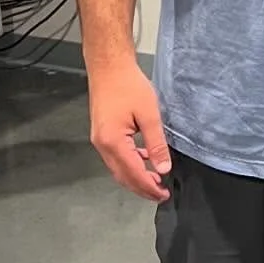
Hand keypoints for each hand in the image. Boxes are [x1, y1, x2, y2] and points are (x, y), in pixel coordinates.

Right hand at [87, 56, 171, 200]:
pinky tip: (144, 159)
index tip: (163, 195)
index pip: (133, 173)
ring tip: (156, 180)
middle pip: (123, 176)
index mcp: (113, 142)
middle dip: (142, 188)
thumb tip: (164, 168)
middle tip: (160, 194)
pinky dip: (130, 164)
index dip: (149, 187)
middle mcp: (102, 145)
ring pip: (118, 168)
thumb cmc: (128, 85)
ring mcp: (99, 140)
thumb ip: (157, 144)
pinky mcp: (102, 134)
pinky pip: (116, 157)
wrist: (108, 67)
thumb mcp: (149, 115)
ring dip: (136, 177)